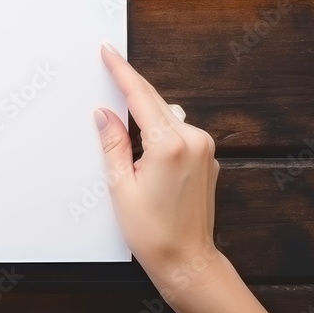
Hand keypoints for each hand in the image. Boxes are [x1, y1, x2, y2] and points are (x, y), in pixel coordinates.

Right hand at [94, 43, 221, 291]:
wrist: (187, 261)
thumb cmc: (154, 232)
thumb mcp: (120, 186)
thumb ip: (112, 143)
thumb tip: (104, 114)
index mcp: (170, 144)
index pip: (140, 96)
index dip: (121, 71)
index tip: (109, 52)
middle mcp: (194, 140)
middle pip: (155, 102)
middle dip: (131, 88)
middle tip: (109, 69)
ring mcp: (205, 149)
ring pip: (167, 116)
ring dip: (146, 113)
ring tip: (122, 126)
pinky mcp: (208, 159)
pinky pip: (179, 132)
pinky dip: (159, 130)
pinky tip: (143, 146)